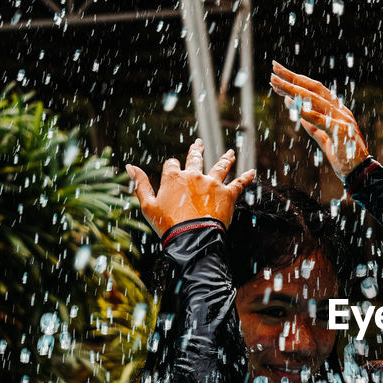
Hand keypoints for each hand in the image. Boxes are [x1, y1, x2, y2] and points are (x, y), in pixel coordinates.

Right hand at [126, 139, 255, 236]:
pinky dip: (246, 177)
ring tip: (230, 153)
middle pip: (196, 158)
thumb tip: (130, 166)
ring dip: (225, 158)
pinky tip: (252, 172)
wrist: (192, 238)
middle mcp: (194, 175)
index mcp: (174, 177)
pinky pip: (239, 183)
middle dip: (197, 151)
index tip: (173, 171)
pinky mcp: (227, 194)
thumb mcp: (147, 205)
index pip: (172, 165)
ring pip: (220, 166)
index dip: (172, 168)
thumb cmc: (167, 224)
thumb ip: (140, 184)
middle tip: (199, 144)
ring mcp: (212, 183)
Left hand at [270, 60, 370, 180]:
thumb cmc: (344, 157)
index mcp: (338, 110)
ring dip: (293, 90)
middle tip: (274, 68)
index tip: (279, 74)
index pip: (315, 90)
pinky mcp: (341, 131)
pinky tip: (290, 103)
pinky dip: (304, 111)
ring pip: (314, 100)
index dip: (297, 80)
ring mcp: (342, 119)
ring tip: (276, 83)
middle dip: (292, 77)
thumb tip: (294, 107)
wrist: (361, 173)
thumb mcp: (324, 137)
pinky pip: (319, 119)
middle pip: (314, 88)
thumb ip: (311, 124)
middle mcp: (340, 111)